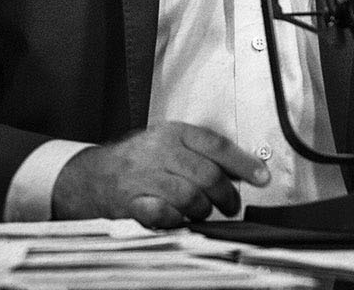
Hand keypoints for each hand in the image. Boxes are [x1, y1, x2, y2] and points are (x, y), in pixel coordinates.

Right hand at [51, 122, 271, 227]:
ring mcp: (143, 177)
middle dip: (226, 195)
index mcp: (172, 133)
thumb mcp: (170, 145)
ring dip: (203, 210)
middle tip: (231, 205)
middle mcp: (158, 151)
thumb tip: (246, 168)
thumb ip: (204, 154)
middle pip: (206, 174)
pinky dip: (176, 220)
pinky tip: (178, 218)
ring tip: (203, 212)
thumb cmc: (138, 160)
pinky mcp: (131, 202)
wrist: (92, 176)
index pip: (216, 146)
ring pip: (189, 196)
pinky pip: (163, 214)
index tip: (261, 178)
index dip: (243, 163)